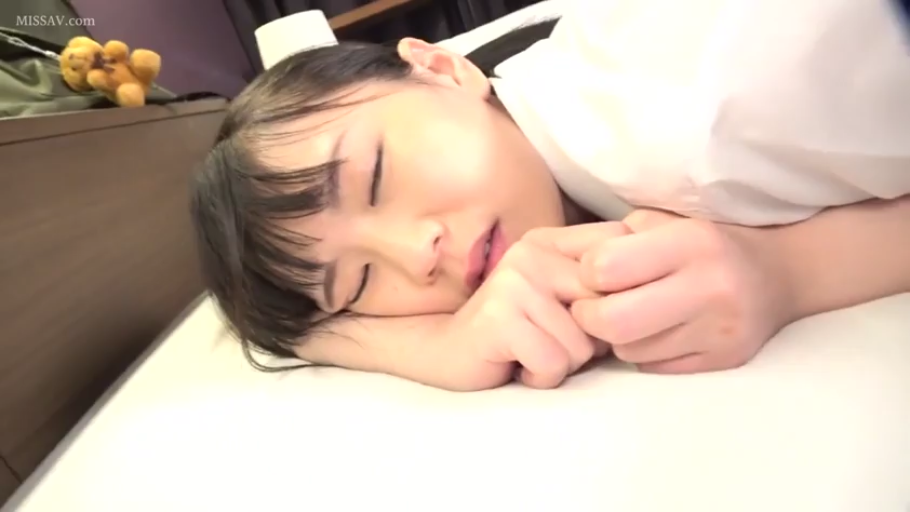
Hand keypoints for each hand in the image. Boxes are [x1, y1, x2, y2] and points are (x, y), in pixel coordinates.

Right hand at [447, 223, 627, 389]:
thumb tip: (652, 292)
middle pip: (606, 307)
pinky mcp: (499, 319)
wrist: (446, 352)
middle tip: (554, 339)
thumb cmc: (516, 332)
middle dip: (590, 339)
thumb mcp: (558, 297)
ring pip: (581, 344)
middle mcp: (531, 253)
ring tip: (531, 351)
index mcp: (549, 241)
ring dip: (562, 363)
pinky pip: (554, 363)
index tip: (587, 314)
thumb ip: (595, 285)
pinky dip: (541, 376)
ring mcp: (513, 283)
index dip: (622, 293)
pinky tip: (517, 363)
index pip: (618, 250)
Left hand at [570, 210, 792, 373]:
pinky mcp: (724, 361)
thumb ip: (614, 240)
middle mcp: (710, 287)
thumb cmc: (702, 242)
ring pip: (630, 351)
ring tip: (633, 314)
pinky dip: (644, 352)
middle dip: (589, 316)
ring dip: (618, 336)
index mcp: (690, 242)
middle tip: (593, 306)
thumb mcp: (661, 222)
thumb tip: (561, 265)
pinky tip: (659, 330)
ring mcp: (720, 330)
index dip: (587, 273)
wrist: (779, 274)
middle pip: (612, 322)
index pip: (605, 269)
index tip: (595, 273)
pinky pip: (654, 367)